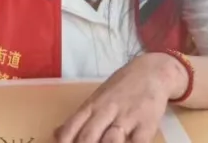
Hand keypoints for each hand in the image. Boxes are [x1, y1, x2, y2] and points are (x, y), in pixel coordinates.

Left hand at [55, 53, 183, 142]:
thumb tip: (56, 133)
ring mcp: (126, 118)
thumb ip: (80, 117)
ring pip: (111, 141)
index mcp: (91, 106)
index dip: (65, 142)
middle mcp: (106, 112)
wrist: (151, 72)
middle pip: (88, 137)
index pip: (71, 127)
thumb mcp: (97, 98)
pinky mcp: (146, 125)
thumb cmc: (121, 87)